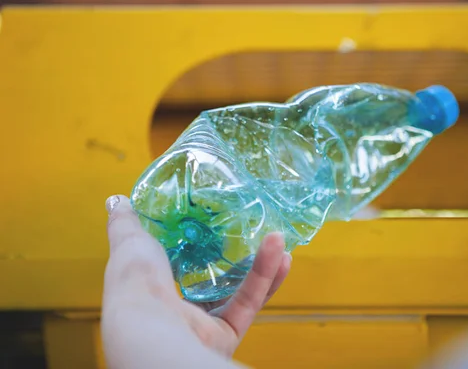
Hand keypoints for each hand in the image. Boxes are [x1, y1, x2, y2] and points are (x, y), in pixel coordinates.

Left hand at [101, 195, 291, 367]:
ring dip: (260, 263)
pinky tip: (282, 255)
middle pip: (214, 280)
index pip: (180, 264)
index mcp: (155, 286)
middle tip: (254, 232)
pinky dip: (266, 278)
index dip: (199, 244)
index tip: (218, 223)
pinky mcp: (226, 333)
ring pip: (238, 291)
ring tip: (278, 237)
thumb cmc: (136, 282)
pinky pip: (249, 302)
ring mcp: (203, 323)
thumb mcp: (130, 241)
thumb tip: (119, 201)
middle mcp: (179, 308)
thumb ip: (127, 223)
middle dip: (236, 256)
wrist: (152, 325)